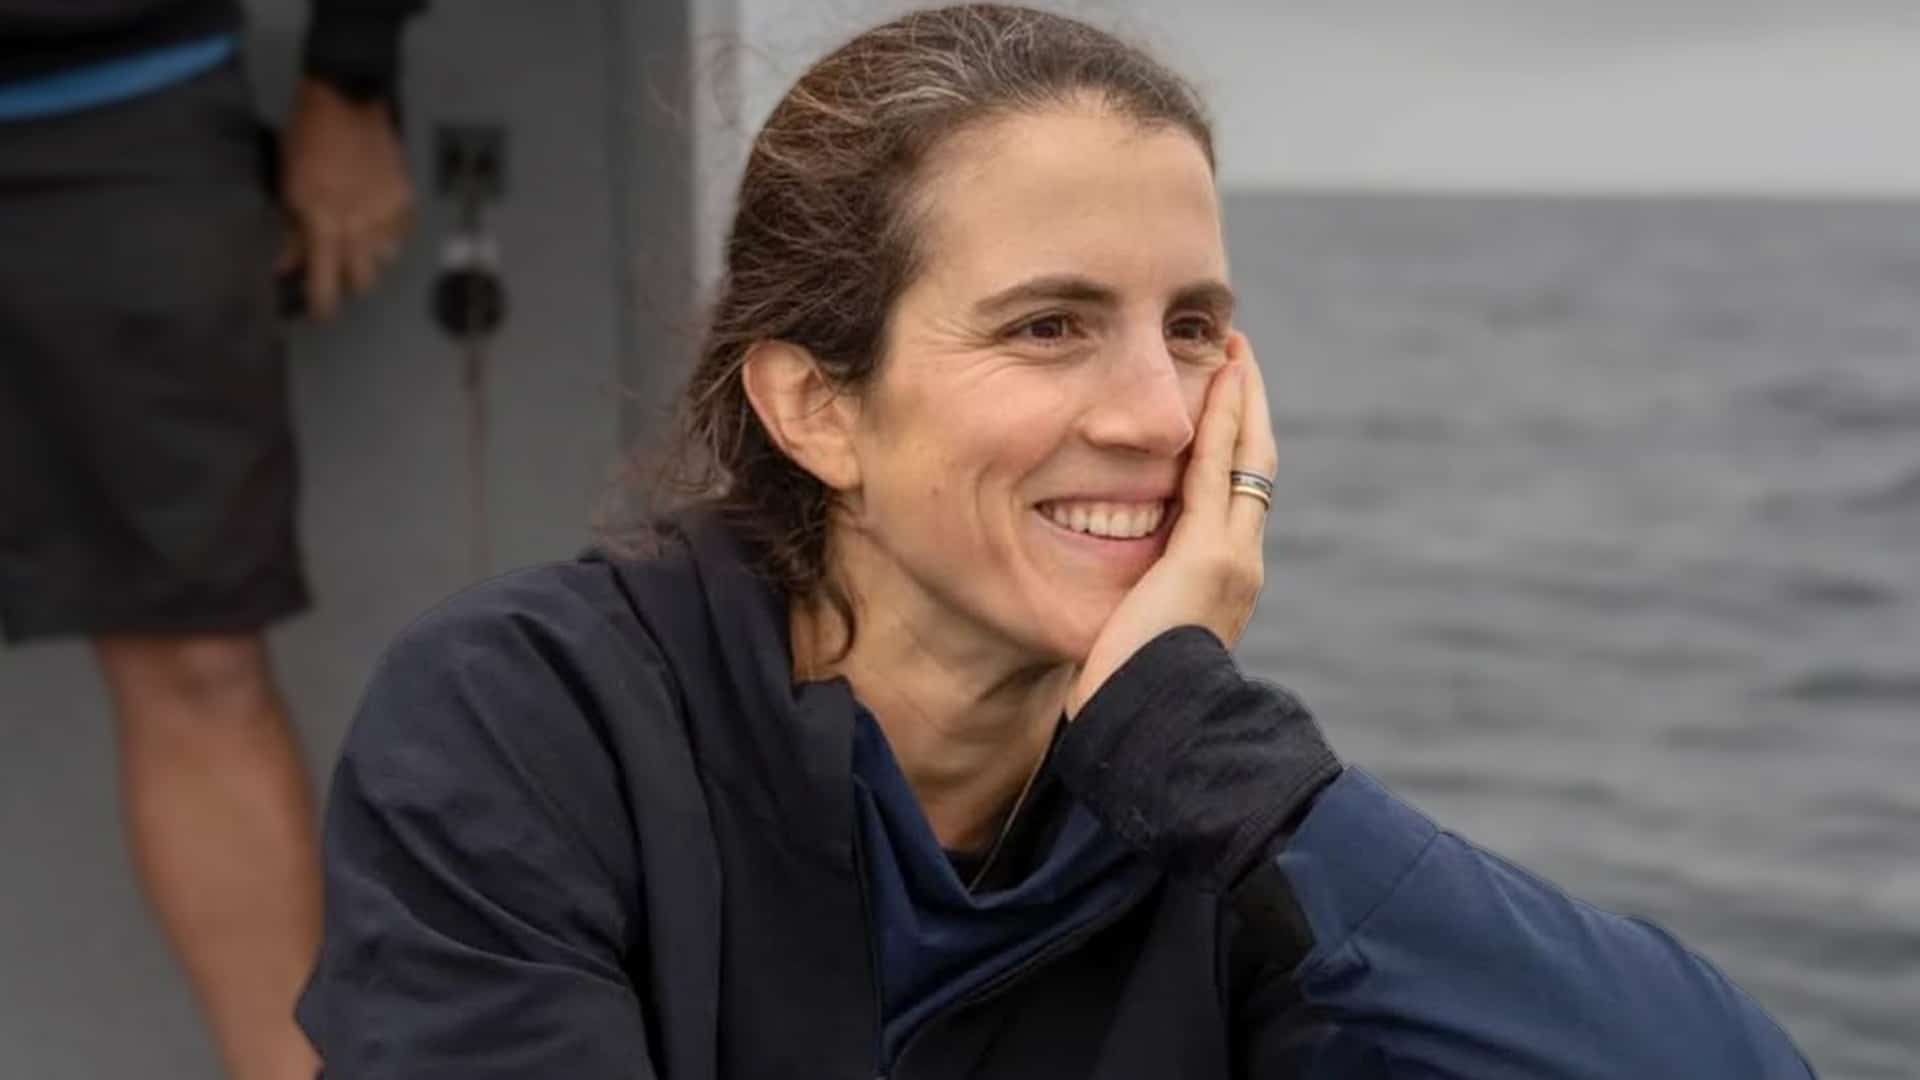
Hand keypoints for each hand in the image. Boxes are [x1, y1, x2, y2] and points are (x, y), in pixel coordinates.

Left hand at [280, 78, 414, 319]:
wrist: (346, 103)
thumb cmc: (307, 142)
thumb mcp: (288, 187)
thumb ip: (291, 231)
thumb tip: (286, 266)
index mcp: (324, 227)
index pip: (327, 287)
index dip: (323, 308)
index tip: (318, 313)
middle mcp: (360, 230)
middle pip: (363, 283)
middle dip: (348, 282)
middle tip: (336, 269)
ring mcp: (388, 217)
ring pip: (385, 260)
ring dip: (369, 257)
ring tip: (357, 239)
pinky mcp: (406, 202)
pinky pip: (401, 234)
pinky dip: (388, 234)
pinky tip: (376, 221)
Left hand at [1066, 332, 1277, 716]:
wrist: (1157, 733)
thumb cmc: (1134, 702)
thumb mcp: (1135, 639)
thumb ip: (1136, 603)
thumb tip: (1113, 592)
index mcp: (1223, 582)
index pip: (1233, 496)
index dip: (1230, 445)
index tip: (1221, 400)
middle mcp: (1240, 563)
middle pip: (1253, 466)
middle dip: (1246, 408)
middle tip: (1236, 356)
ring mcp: (1232, 559)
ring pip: (1245, 459)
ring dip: (1239, 401)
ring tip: (1231, 351)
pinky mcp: (1208, 557)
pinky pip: (1215, 473)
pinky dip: (1219, 423)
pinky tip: (1216, 380)